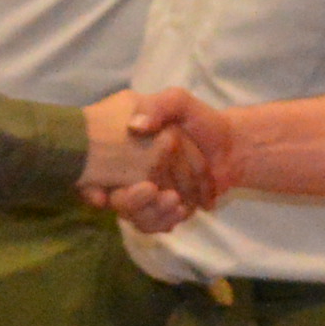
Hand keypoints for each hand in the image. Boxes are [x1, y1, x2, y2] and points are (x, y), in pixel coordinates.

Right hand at [77, 91, 215, 223]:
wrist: (229, 145)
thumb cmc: (200, 120)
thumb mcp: (178, 101)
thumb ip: (159, 106)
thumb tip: (136, 126)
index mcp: (125, 149)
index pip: (100, 171)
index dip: (95, 185)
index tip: (104, 192)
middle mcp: (129, 173)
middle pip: (118, 199)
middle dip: (134, 203)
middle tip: (156, 193)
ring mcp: (145, 193)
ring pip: (134, 215)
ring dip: (153, 214)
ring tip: (177, 204)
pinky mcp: (160, 208)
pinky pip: (151, 224)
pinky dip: (165, 221)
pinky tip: (182, 212)